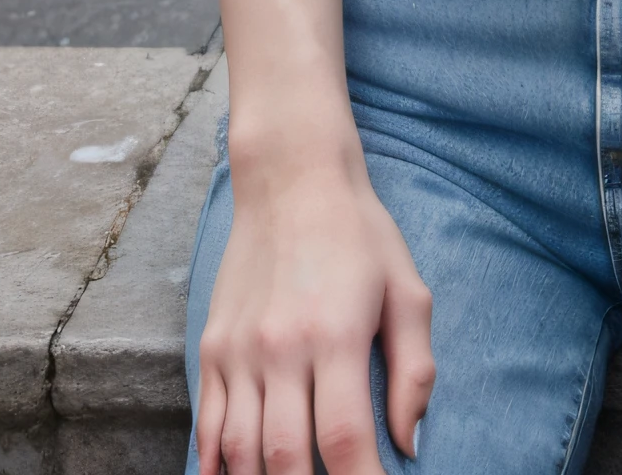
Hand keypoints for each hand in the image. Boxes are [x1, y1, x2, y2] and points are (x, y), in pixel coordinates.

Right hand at [195, 164, 434, 474]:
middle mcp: (281, 348)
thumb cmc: (358, 232)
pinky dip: (214, 465)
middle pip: (286, 458)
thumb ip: (415, 370)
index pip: (345, 440)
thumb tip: (411, 443)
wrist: (291, 176)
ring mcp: (239, 349)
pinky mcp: (213, 346)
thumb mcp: (407, 288)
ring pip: (240, 450)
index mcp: (336, 335)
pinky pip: (206, 424)